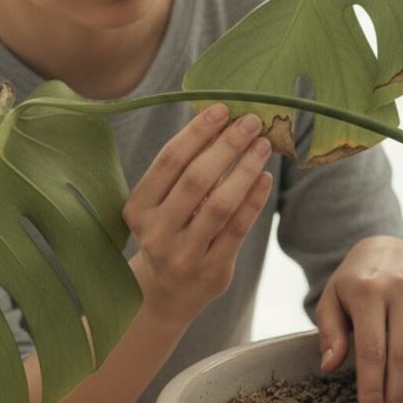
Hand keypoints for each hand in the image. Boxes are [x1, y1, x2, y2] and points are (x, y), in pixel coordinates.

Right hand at [123, 103, 272, 326]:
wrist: (167, 294)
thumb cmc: (169, 232)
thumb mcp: (161, 205)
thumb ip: (182, 170)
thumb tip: (220, 120)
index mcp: (138, 208)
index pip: (169, 161)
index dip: (197, 132)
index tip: (222, 109)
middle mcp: (156, 232)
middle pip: (195, 179)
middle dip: (226, 145)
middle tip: (251, 121)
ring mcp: (183, 254)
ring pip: (219, 205)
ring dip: (244, 169)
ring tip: (263, 145)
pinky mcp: (211, 271)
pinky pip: (237, 229)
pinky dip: (254, 200)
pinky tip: (265, 177)